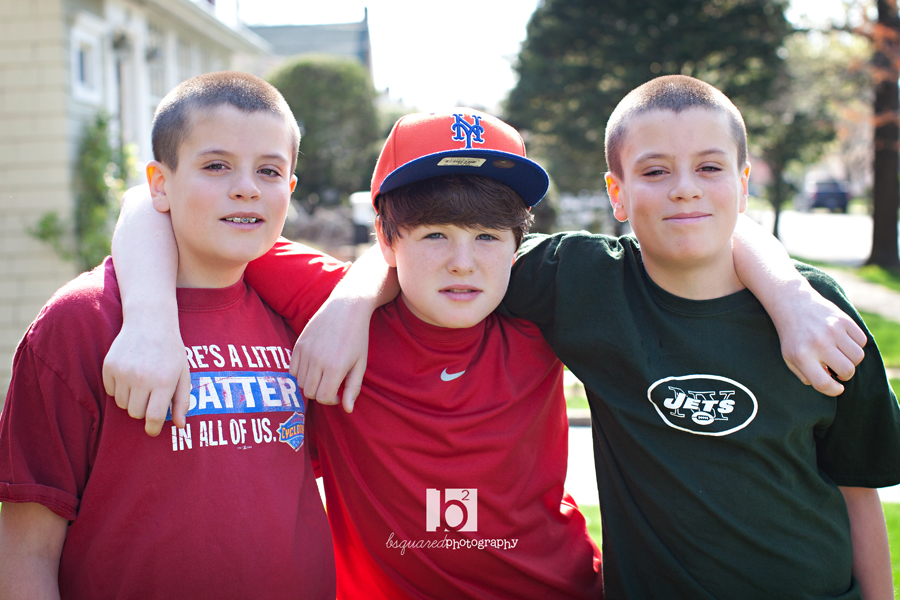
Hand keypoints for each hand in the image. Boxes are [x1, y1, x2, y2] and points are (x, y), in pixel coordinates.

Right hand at [103, 320, 191, 435]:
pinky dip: (119, 388)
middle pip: (135, 413)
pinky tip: (130, 373)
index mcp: (163, 382)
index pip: (152, 417)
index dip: (152, 428)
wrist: (150, 322)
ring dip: (131, 399)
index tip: (152, 430)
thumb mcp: (183, 374)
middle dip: (143, 410)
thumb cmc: (171, 351)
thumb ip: (182, 401)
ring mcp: (123, 372)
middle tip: (151, 396)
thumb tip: (180, 426)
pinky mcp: (109, 367)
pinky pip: (110, 391)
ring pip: (121, 404)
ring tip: (141, 382)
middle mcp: (141, 378)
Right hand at [291, 297, 370, 412]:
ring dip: (310, 383)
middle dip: (321, 393)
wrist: (346, 307)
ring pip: (299, 382)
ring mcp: (305, 351)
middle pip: (309, 392)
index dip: (331, 400)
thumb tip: (347, 409)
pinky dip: (300, 373)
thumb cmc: (357, 337)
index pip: (323, 398)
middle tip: (331, 385)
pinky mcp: (298, 344)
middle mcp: (317, 360)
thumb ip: (353, 388)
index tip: (339, 394)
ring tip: (323, 375)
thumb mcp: (361, 364)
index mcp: (335, 368)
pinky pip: (292, 369)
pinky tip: (314, 366)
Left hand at [777, 290, 865, 396]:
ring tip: (840, 355)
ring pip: (858, 357)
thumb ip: (806, 375)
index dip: (834, 390)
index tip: (837, 388)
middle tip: (838, 369)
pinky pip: (862, 341)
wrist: (793, 304)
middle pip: (847, 371)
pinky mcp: (844, 320)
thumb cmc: (792, 337)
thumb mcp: (790, 358)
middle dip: (845, 375)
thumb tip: (829, 384)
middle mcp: (818, 343)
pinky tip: (843, 342)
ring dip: (852, 360)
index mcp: (801, 356)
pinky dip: (856, 345)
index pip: (824, 383)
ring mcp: (833, 330)